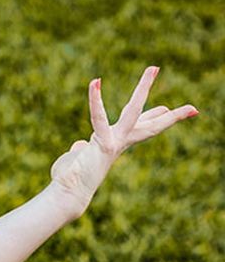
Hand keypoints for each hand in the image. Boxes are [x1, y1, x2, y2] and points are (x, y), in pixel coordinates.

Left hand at [48, 65, 198, 219]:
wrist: (67, 193)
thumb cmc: (70, 178)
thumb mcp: (79, 158)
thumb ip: (81, 149)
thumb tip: (79, 146)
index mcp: (116, 143)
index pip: (142, 128)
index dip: (157, 118)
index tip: (174, 109)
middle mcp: (119, 142)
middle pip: (149, 124)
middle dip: (171, 114)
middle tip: (193, 106)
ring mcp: (114, 142)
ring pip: (133, 112)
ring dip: (143, 89)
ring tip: (153, 68)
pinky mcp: (103, 143)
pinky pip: (98, 117)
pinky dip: (95, 99)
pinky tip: (95, 82)